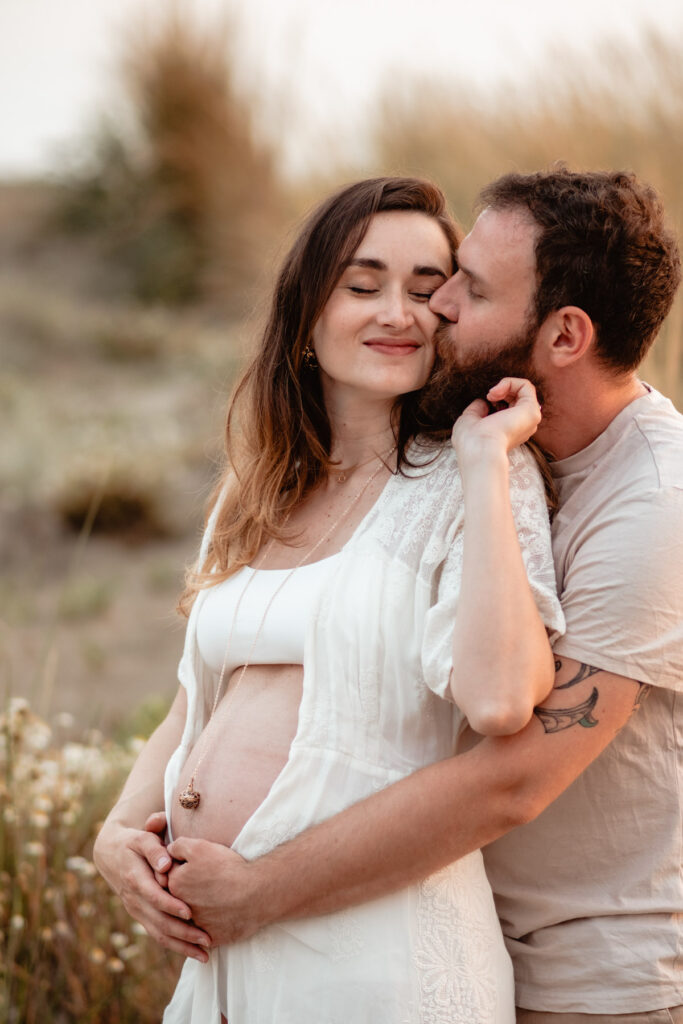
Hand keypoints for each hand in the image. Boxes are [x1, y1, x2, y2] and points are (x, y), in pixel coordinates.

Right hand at [93, 818, 210, 961]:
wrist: (111, 854)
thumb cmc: (135, 842)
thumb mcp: (142, 838)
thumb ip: (154, 848)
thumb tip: (166, 865)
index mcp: (135, 879)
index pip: (154, 897)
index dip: (171, 906)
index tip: (190, 912)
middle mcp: (134, 899)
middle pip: (159, 922)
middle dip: (184, 933)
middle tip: (207, 940)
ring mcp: (136, 911)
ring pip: (159, 934)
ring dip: (182, 946)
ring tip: (205, 955)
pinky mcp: (141, 916)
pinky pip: (157, 934)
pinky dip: (175, 945)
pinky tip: (193, 952)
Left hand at [167, 837, 262, 945]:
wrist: (256, 893)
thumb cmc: (227, 868)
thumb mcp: (200, 847)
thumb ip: (179, 846)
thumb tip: (169, 850)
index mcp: (175, 885)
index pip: (171, 874)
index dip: (184, 866)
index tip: (199, 865)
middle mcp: (180, 909)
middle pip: (180, 896)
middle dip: (190, 888)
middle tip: (209, 881)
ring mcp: (196, 926)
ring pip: (193, 916)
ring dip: (199, 910)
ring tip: (216, 897)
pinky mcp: (212, 939)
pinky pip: (207, 934)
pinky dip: (212, 927)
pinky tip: (222, 916)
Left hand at [452, 378, 541, 464]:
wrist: (478, 450)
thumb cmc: (471, 441)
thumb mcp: (470, 420)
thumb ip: (479, 409)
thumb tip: (484, 401)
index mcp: (509, 432)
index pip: (508, 408)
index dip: (495, 400)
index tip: (484, 403)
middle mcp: (522, 427)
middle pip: (517, 398)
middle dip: (502, 391)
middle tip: (489, 396)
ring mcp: (529, 420)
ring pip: (523, 391)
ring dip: (505, 385)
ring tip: (492, 394)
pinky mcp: (531, 411)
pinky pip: (526, 386)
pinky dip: (509, 382)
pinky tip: (496, 392)